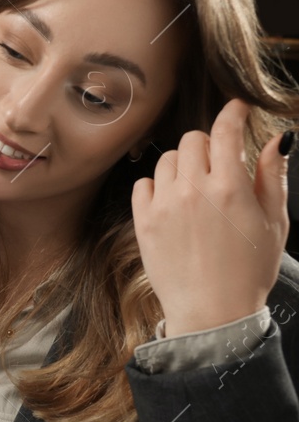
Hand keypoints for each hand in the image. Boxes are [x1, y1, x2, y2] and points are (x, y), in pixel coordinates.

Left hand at [133, 100, 289, 335]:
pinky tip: (174, 200)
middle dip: (208, 144)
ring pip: (167, 159)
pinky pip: (144, 183)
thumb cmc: (249, 269)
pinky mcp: (143, 222)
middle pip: (193, 139)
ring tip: (198, 186)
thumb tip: (278, 138)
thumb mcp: (274, 221)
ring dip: (184, 164)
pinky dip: (158, 185)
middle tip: (219, 163)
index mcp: (230, 188)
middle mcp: (193, 191)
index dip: (232, 114)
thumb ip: (273, 175)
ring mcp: (164, 206)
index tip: (236, 110)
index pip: (225, 132)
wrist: (213, 312)